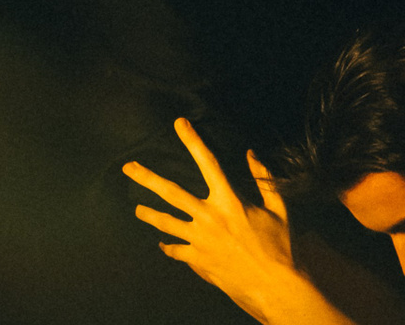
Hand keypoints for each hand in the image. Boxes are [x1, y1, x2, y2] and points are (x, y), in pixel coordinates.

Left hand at [124, 119, 319, 320]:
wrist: (278, 287)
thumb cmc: (282, 247)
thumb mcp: (279, 210)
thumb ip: (264, 180)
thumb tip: (252, 154)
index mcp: (230, 201)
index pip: (208, 163)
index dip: (193, 140)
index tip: (179, 123)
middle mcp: (209, 217)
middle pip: (170, 192)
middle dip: (146, 177)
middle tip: (127, 167)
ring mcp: (201, 239)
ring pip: (165, 222)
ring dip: (149, 214)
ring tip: (137, 210)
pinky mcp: (199, 259)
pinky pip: (176, 250)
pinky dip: (169, 247)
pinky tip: (163, 245)